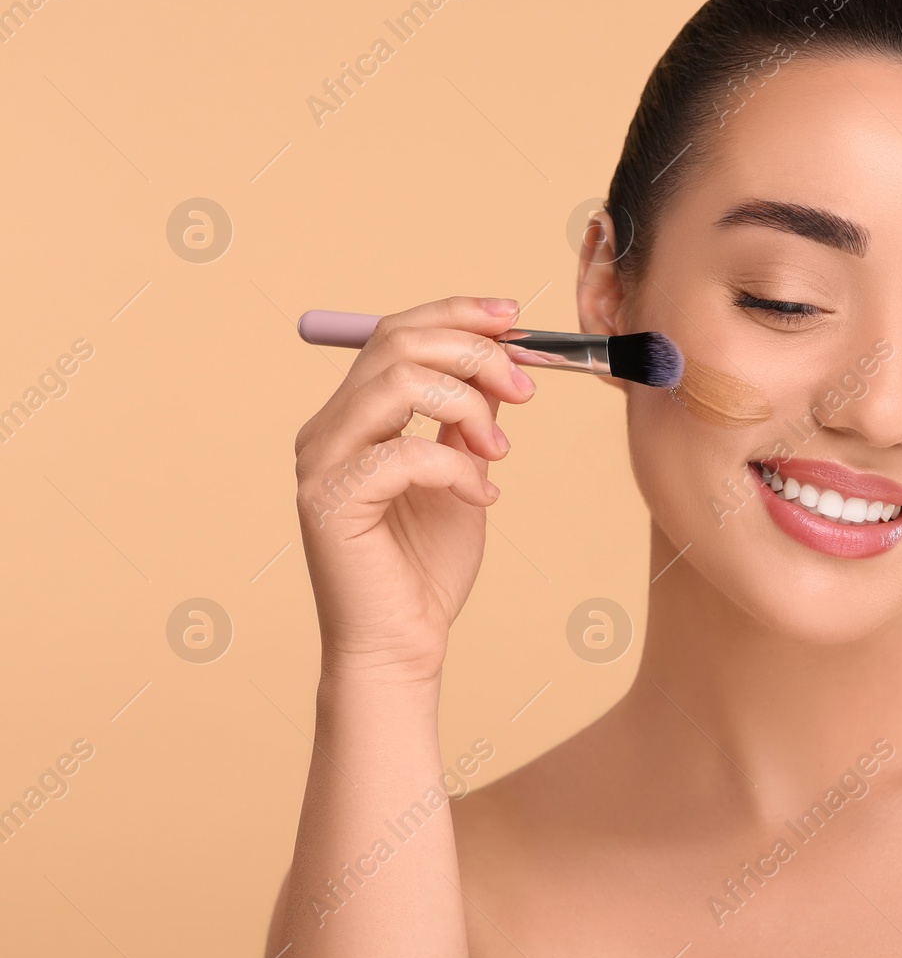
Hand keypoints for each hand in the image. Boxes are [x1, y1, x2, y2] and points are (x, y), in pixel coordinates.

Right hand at [293, 295, 536, 683]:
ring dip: (468, 405)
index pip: (398, 332)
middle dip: (474, 352)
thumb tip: (501, 362)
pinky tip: (481, 498)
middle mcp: (328, 428)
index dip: (457, 313)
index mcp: (354, 415)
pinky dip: (457, 469)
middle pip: (398, 343)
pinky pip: (403, 454)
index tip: (514, 317)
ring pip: (398, 382)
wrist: (404, 644)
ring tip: (500, 451)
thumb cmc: (428, 566)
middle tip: (526, 389)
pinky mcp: (328, 501)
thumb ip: (469, 418)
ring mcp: (320, 462)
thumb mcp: (463, 473)